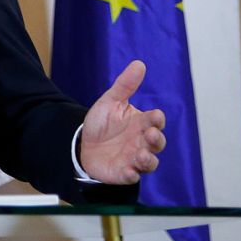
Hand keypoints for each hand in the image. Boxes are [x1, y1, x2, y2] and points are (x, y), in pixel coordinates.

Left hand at [79, 59, 167, 183]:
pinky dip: (132, 174)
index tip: (154, 116)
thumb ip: (125, 85)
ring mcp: (134, 158)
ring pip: (150, 162)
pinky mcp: (123, 172)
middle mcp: (142, 142)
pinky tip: (129, 171)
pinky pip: (132, 176)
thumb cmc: (102, 123)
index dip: (157, 119)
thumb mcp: (111, 102)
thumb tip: (139, 63)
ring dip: (148, 160)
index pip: (155, 121)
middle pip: (157, 142)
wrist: (83, 144)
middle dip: (157, 139)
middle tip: (151, 134)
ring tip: (142, 156)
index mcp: (141, 124)